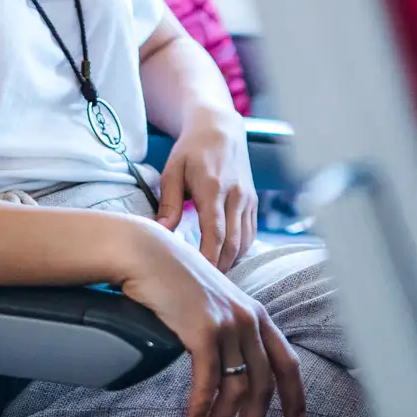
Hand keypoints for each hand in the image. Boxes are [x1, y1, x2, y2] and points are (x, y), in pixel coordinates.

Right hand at [117, 220, 305, 416]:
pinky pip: (208, 382)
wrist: (147, 254)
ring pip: (236, 388)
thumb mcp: (215, 302)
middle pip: (264, 385)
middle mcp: (249, 319)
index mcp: (257, 314)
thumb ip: (230, 328)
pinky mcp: (203, 330)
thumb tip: (233, 368)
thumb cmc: (175, 280)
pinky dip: (201, 406)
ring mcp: (228, 324)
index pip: (288, 363)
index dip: (295, 399)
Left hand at [155, 109, 255, 270]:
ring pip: (245, 242)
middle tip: (202, 288)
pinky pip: (250, 235)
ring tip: (212, 278)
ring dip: (230, 262)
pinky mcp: (254, 202)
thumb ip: (169, 203)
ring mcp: (249, 200)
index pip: (215, 232)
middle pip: (233, 243)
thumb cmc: (191, 150)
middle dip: (220, 268)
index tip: (198, 278)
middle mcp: (236, 196)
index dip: (209, 259)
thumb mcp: (173, 171)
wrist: (220, 128)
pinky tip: (224, 259)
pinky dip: (239, 251)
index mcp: (214, 188)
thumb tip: (163, 233)